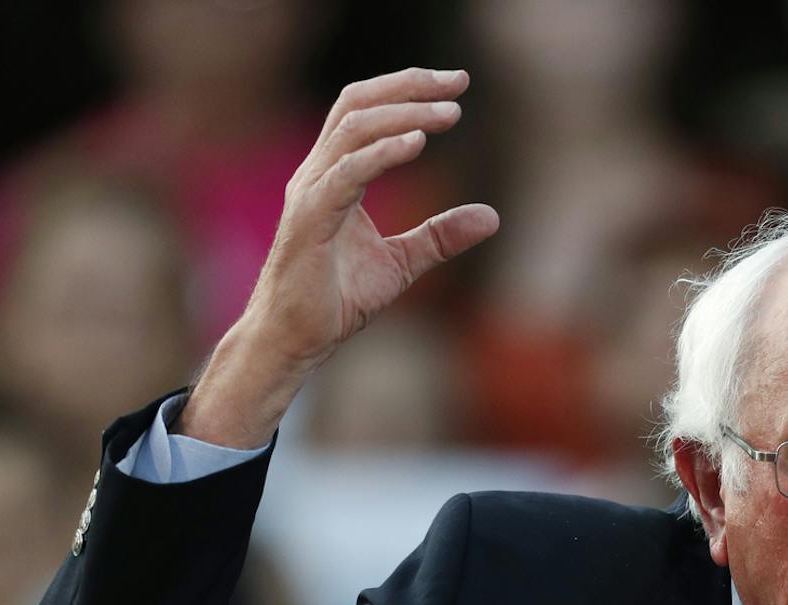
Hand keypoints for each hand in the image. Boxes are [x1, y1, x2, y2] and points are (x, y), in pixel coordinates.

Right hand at [181, 68, 499, 448]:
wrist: (296, 339)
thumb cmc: (336, 298)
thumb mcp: (402, 263)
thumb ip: (440, 236)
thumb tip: (491, 217)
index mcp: (334, 175)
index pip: (366, 111)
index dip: (407, 90)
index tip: (455, 85)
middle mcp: (318, 174)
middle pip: (358, 106)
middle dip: (409, 87)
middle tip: (458, 83)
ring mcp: (310, 194)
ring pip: (353, 131)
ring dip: (404, 116)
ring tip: (448, 113)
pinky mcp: (310, 221)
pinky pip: (347, 174)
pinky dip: (381, 153)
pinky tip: (416, 143)